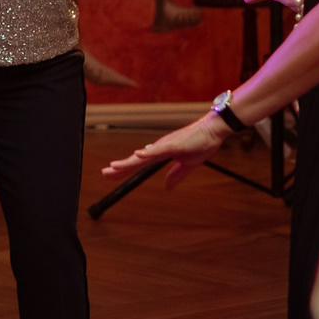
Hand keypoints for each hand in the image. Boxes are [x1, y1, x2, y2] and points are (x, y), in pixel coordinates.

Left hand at [99, 110, 233, 187]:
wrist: (214, 130)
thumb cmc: (202, 144)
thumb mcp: (188, 165)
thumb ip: (176, 175)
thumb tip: (167, 187)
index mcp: (162, 153)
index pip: (140, 163)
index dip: (126, 168)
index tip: (111, 174)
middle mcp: (160, 147)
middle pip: (137, 159)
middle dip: (121, 167)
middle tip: (104, 173)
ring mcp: (166, 144)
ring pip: (144, 155)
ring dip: (129, 161)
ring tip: (114, 166)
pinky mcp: (175, 144)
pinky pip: (159, 149)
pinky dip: (148, 152)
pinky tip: (138, 155)